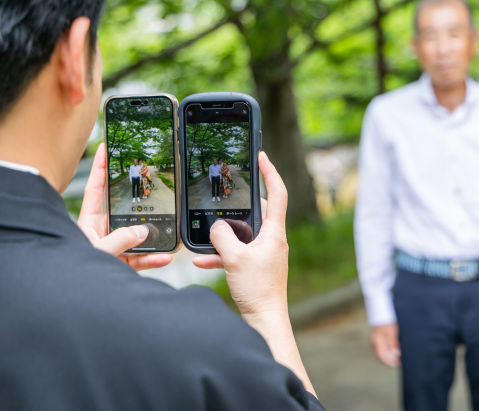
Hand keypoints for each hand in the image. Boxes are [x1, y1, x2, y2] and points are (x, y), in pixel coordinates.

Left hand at [77, 143, 172, 270]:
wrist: (71, 302)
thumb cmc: (72, 275)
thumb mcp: (97, 253)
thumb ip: (119, 241)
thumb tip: (142, 231)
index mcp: (87, 223)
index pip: (95, 188)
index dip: (100, 167)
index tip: (106, 147)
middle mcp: (100, 233)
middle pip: (121, 209)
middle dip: (138, 200)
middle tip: (151, 181)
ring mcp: (112, 248)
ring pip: (135, 236)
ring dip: (152, 235)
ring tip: (168, 230)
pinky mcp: (120, 265)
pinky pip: (140, 258)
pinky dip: (153, 258)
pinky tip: (165, 257)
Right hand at [192, 151, 288, 319]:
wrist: (264, 321)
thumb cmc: (257, 290)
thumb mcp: (234, 258)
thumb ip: (221, 236)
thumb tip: (215, 226)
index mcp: (274, 233)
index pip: (277, 193)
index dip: (270, 172)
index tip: (262, 156)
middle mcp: (272, 240)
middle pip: (258, 211)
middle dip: (240, 203)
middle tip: (227, 191)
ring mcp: (264, 254)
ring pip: (243, 233)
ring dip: (225, 233)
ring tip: (208, 230)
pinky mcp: (254, 267)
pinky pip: (236, 253)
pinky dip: (220, 254)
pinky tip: (202, 260)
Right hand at [370, 323, 400, 366]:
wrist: (382, 312)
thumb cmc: (388, 321)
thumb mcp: (392, 332)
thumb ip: (393, 344)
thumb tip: (396, 354)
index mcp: (377, 341)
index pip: (382, 356)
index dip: (389, 361)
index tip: (397, 363)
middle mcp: (374, 342)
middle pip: (380, 356)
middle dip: (388, 361)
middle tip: (398, 362)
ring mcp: (374, 341)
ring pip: (379, 353)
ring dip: (387, 358)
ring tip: (396, 359)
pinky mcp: (376, 339)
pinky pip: (379, 349)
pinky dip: (385, 353)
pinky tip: (391, 353)